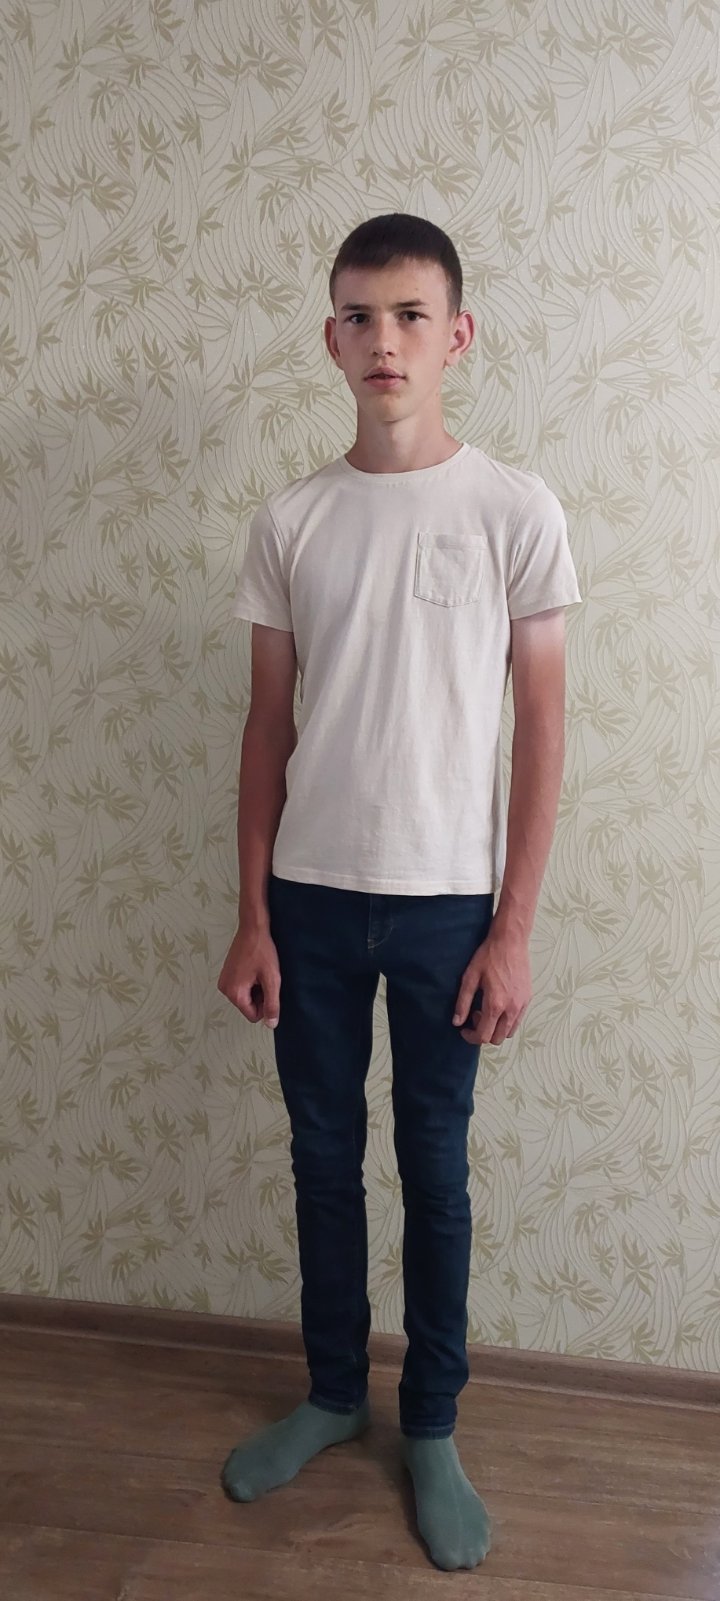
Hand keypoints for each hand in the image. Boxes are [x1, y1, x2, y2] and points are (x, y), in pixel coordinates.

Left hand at [453, 926, 531, 1045]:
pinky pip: (517, 1021)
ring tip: (487, 1010)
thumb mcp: (470, 977)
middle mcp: (512, 1009)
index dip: (471, 1037)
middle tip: (475, 1015)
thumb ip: (463, 1002)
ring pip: (509, 1032)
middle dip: (483, 1033)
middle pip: (497, 1039)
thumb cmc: (489, 956)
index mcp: (496, 1004)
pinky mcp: (528, 999)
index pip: (484, 1035)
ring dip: (496, 1028)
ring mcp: (522, 1005)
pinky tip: (498, 1005)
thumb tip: (457, 1022)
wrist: (511, 941)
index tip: (464, 1029)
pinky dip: (506, 1021)